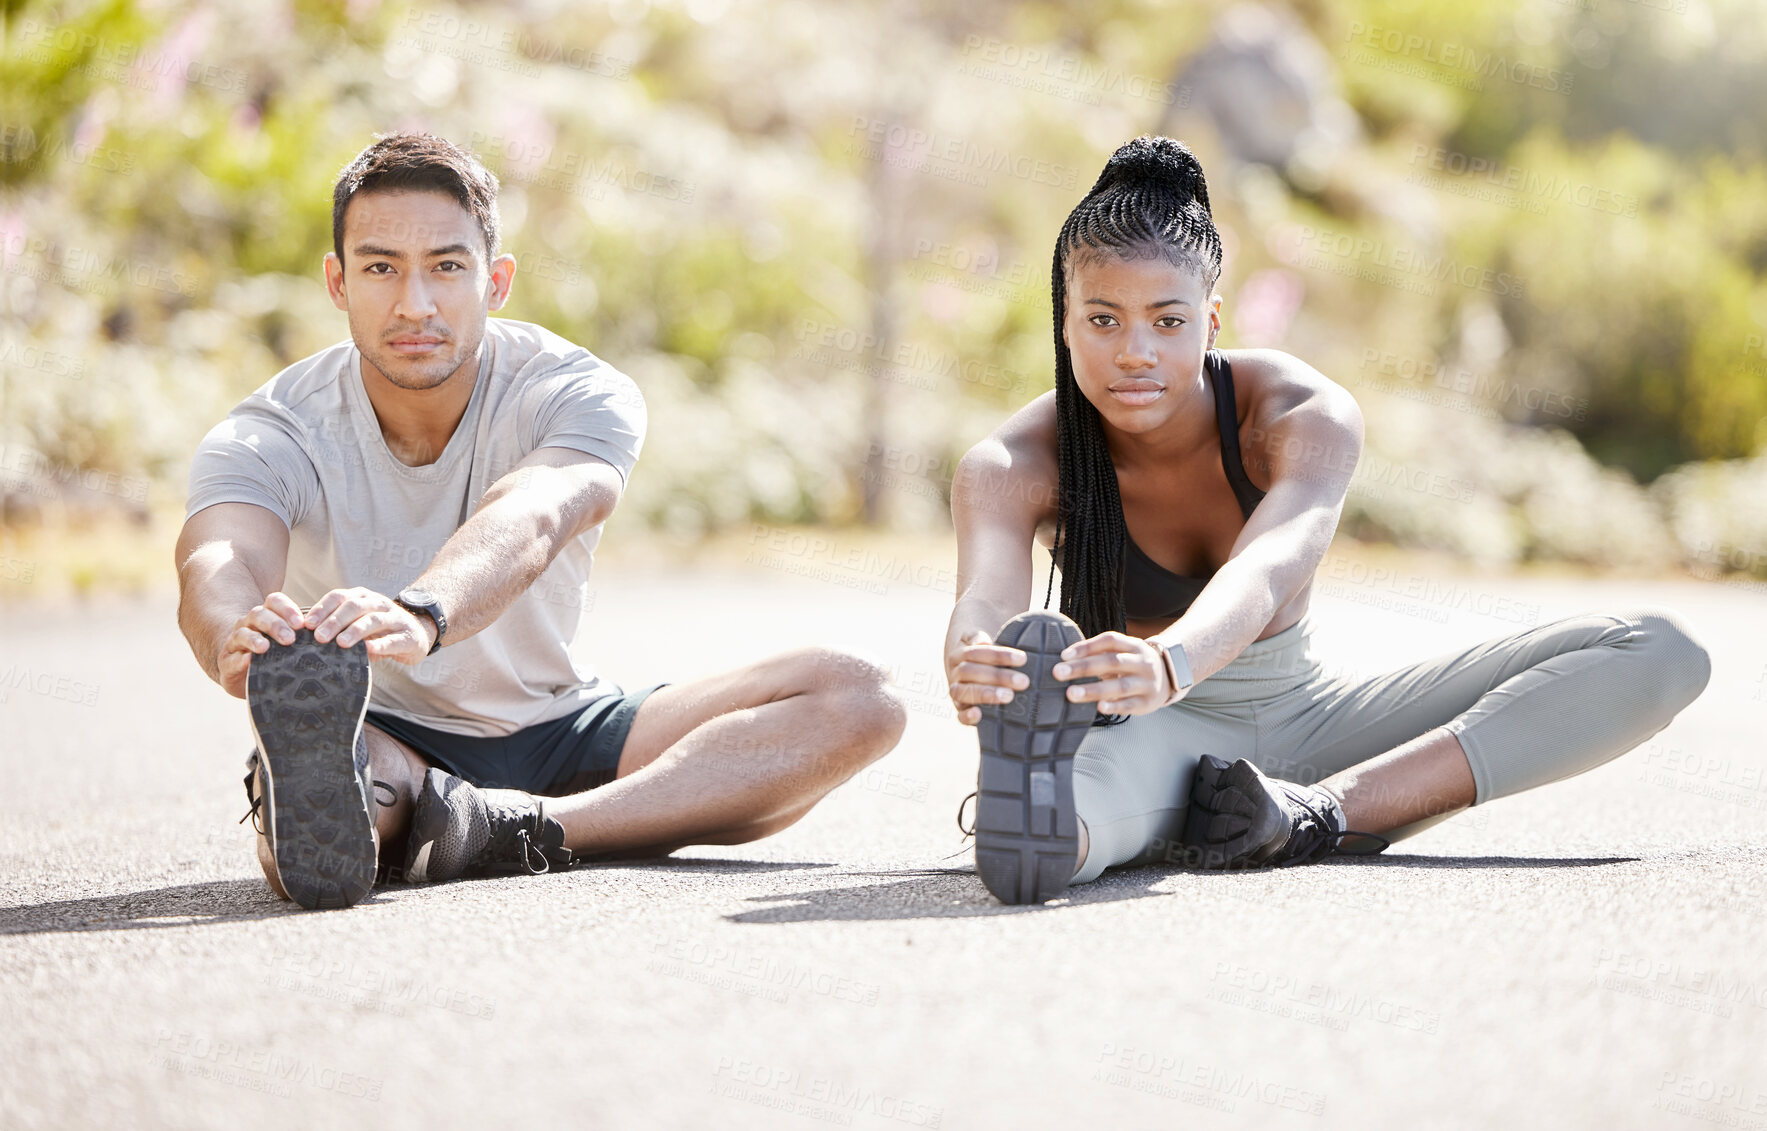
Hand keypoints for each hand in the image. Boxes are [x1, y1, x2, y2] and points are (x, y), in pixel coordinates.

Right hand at [217, 591, 304, 698]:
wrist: (245, 673)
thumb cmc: (275, 655)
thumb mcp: (290, 644)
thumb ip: (304, 638)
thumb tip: (333, 637)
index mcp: (266, 616)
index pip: (274, 602)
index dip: (287, 608)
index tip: (302, 623)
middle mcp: (248, 624)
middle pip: (259, 615)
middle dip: (275, 624)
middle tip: (290, 638)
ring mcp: (235, 641)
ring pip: (243, 633)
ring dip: (255, 639)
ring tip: (266, 647)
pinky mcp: (226, 661)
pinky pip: (231, 658)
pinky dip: (239, 659)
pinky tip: (248, 660)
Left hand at [305, 587, 436, 664]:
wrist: (418, 634)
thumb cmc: (380, 631)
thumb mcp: (359, 622)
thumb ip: (338, 626)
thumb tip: (305, 636)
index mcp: (363, 598)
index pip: (339, 596)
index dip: (322, 608)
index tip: (307, 624)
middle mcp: (379, 604)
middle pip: (355, 606)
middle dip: (335, 621)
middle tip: (320, 637)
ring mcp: (395, 619)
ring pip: (373, 619)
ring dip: (355, 631)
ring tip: (341, 643)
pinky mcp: (408, 636)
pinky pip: (392, 640)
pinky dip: (379, 645)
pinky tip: (368, 651)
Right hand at [945, 629, 1030, 725]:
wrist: (970, 667)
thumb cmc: (984, 653)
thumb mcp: (977, 639)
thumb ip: (977, 636)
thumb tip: (983, 641)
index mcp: (959, 654)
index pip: (976, 653)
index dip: (999, 655)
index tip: (1022, 659)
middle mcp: (956, 673)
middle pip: (970, 672)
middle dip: (998, 676)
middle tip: (1023, 681)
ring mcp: (957, 692)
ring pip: (963, 692)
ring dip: (986, 694)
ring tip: (1009, 696)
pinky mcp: (962, 710)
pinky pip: (959, 715)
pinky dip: (966, 716)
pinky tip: (978, 715)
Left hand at [1051, 631, 1178, 715]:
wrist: (1169, 680)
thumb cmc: (1134, 665)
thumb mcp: (1124, 653)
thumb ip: (1101, 654)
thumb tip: (1065, 658)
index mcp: (1134, 646)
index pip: (1110, 641)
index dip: (1087, 647)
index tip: (1063, 655)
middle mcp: (1142, 663)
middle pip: (1112, 662)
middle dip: (1083, 667)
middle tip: (1058, 672)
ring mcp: (1147, 683)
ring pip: (1119, 686)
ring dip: (1093, 690)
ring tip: (1071, 693)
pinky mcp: (1147, 703)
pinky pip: (1129, 705)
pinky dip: (1114, 706)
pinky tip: (1099, 708)